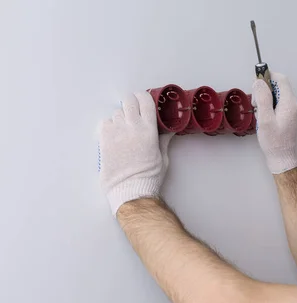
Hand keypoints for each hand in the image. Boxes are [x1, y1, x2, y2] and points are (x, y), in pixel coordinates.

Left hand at [98, 91, 174, 215]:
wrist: (129, 189)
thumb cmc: (148, 176)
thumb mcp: (162, 157)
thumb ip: (163, 140)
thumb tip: (169, 130)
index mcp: (148, 130)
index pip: (145, 100)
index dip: (144, 96)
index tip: (144, 99)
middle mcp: (131, 127)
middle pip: (128, 101)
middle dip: (131, 103)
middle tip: (134, 111)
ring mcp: (116, 132)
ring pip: (116, 112)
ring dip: (121, 116)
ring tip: (125, 129)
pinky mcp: (104, 139)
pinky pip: (105, 123)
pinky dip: (110, 126)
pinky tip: (115, 136)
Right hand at [252, 72, 296, 173]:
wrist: (281, 157)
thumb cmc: (273, 141)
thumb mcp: (265, 119)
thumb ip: (263, 98)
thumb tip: (259, 82)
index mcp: (289, 102)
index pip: (280, 78)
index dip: (267, 77)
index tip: (256, 86)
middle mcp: (292, 103)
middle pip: (277, 86)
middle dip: (263, 90)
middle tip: (256, 103)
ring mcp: (290, 109)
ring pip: (275, 94)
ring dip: (264, 99)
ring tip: (259, 113)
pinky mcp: (286, 115)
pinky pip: (276, 103)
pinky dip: (267, 106)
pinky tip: (263, 117)